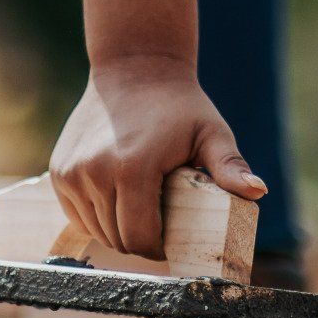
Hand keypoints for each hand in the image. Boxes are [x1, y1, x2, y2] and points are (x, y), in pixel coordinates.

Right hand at [49, 58, 264, 259]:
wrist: (133, 69)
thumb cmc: (179, 106)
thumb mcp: (211, 134)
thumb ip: (229, 166)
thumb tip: (258, 191)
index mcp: (132, 169)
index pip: (141, 238)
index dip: (159, 248)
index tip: (172, 240)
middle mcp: (94, 173)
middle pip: (118, 238)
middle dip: (140, 241)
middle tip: (160, 226)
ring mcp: (72, 174)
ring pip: (96, 231)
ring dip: (117, 230)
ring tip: (140, 211)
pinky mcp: (59, 173)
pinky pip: (78, 215)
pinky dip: (96, 217)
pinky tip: (116, 201)